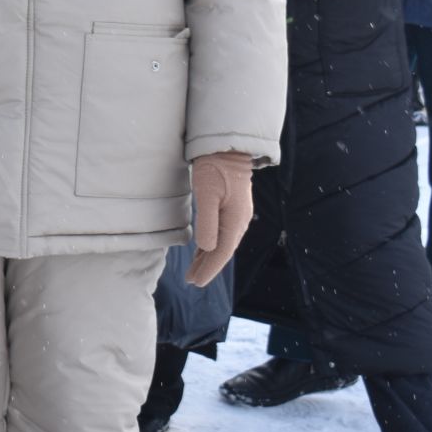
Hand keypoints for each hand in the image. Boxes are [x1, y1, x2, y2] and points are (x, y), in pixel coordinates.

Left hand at [186, 151, 252, 286]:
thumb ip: (208, 221)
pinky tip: (202, 251)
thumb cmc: (214, 169)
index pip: (221, 252)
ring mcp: (237, 215)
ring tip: (194, 272)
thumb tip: (209, 248)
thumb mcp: (206, 194)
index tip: (196, 282)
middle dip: (208, 267)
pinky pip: (221, 233)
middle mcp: (239, 221)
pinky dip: (210, 245)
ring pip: (222, 243)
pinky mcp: (231, 209)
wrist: (226, 149)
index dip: (209, 268)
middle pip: (222, 251)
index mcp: (235, 220)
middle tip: (192, 281)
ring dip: (208, 258)